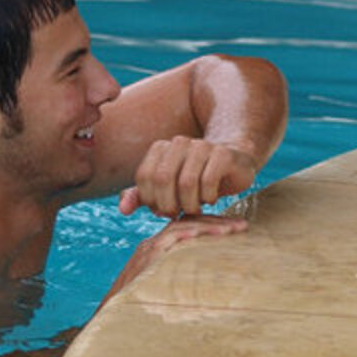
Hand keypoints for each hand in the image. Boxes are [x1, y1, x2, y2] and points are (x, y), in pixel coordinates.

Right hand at [104, 213, 247, 300]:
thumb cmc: (140, 314)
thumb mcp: (167, 294)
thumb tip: (213, 295)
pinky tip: (215, 234)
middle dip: (216, 222)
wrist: (112, 321)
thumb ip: (183, 285)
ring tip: (236, 228)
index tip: (233, 231)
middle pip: (187, 223)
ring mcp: (148, 249)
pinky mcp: (147, 257)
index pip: (186, 229)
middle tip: (241, 225)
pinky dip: (195, 232)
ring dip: (212, 225)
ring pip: (184, 225)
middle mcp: (152, 246)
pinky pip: (173, 237)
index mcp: (157, 252)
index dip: (210, 227)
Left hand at [117, 136, 257, 217]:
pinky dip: (208, 197)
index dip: (152, 199)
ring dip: (190, 204)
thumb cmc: (197, 179)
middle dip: (169, 204)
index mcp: (161, 148)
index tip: (163, 209)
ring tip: (195, 208)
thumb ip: (142, 197)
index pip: (145, 177)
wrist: (234, 163)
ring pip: (186, 183)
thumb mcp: (166, 189)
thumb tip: (122, 210)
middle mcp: (179, 142)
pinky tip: (212, 198)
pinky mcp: (223, 154)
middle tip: (179, 214)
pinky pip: (209, 181)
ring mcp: (202, 146)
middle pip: (163, 179)